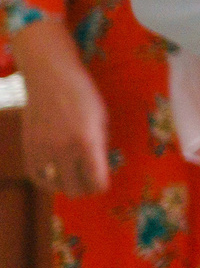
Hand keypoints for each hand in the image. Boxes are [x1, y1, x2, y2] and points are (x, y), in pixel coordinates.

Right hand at [14, 21, 108, 197]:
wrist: (50, 78)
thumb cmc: (82, 96)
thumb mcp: (101, 120)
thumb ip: (99, 147)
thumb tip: (98, 170)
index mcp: (87, 142)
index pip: (97, 182)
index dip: (102, 184)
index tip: (103, 179)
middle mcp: (63, 150)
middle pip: (75, 189)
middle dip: (85, 188)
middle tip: (88, 180)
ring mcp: (43, 151)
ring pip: (56, 186)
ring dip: (66, 185)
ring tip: (73, 176)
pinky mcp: (28, 149)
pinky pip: (37, 178)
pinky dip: (48, 180)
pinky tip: (56, 174)